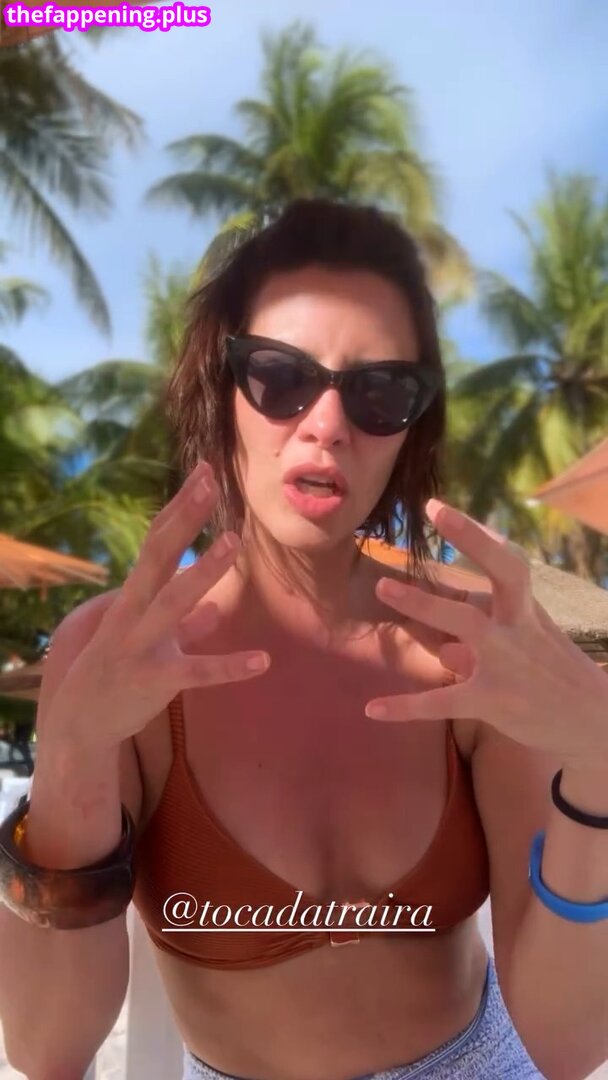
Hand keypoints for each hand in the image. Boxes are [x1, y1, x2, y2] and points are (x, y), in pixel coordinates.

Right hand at [44, 461, 270, 750]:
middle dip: (184, 519)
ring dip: (204, 571)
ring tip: (234, 541)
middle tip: (209, 483)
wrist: (80, 723)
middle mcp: (133, 614)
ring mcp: (142, 646)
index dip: (180, 508)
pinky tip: (263, 661)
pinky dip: (231, 666)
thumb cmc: (116, 672)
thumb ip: (183, 624)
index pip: (157, 541)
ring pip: (174, 602)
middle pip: (159, 557)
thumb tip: (212, 610)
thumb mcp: (146, 639)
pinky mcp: (157, 680)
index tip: (204, 472)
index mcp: (133, 597)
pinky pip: (198, 671)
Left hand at [365, 498, 607, 768]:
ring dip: (423, 604)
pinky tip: (372, 709)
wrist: (593, 719)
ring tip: (381, 586)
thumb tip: (442, 638)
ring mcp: (506, 663)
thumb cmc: (551, 670)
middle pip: (504, 573)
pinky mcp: (491, 701)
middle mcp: (520, 627)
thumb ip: (485, 631)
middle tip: (435, 511)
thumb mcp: (527, 639)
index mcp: (527, 609)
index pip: (508, 560)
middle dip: (473, 540)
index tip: (438, 508)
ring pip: (464, 625)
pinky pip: (441, 702)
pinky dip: (405, 707)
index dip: (475, 533)